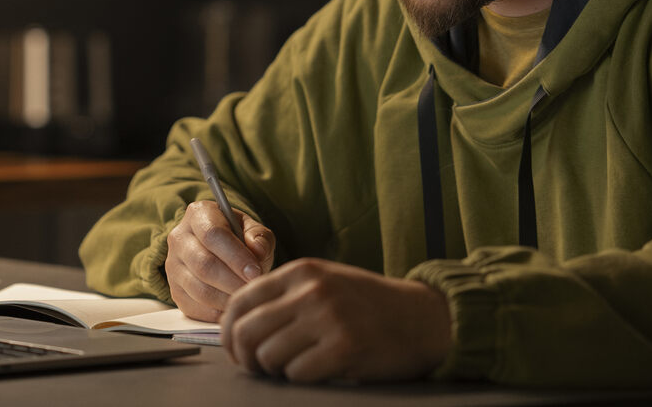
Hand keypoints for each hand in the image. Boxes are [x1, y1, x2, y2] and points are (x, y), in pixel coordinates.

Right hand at [165, 200, 274, 321]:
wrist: (220, 252)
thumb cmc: (240, 239)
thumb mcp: (253, 230)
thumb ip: (259, 237)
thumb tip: (258, 251)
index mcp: (198, 214)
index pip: (213, 235)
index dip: (236, 257)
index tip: (256, 273)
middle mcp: (179, 238)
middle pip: (204, 265)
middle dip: (233, 281)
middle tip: (253, 290)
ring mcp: (173, 266)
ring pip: (198, 289)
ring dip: (226, 299)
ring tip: (246, 299)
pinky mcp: (174, 290)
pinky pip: (193, 308)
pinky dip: (215, 313)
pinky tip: (232, 309)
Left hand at [221, 258, 450, 383]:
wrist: (422, 318)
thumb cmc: (368, 305)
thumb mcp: (324, 283)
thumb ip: (285, 296)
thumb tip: (237, 327)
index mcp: (302, 271)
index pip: (240, 301)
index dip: (229, 332)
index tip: (235, 350)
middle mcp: (312, 291)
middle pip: (246, 331)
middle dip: (244, 357)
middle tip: (257, 368)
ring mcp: (328, 318)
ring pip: (268, 355)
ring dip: (274, 371)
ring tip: (291, 368)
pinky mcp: (345, 348)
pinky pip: (297, 374)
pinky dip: (301, 379)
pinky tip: (317, 371)